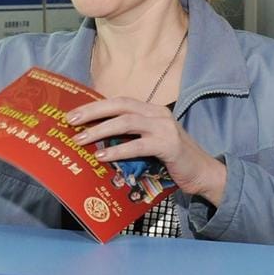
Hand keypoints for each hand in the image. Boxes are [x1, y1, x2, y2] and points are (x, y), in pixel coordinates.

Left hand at [66, 97, 225, 204]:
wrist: (203, 173)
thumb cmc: (171, 160)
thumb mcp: (148, 143)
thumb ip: (129, 137)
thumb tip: (96, 140)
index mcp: (151, 110)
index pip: (118, 101)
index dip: (95, 106)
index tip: (72, 113)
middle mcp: (157, 113)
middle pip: (120, 105)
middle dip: (92, 112)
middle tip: (70, 121)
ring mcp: (164, 127)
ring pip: (126, 122)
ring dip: (100, 130)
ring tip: (81, 140)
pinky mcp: (169, 145)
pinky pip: (138, 145)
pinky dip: (118, 151)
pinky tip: (102, 157)